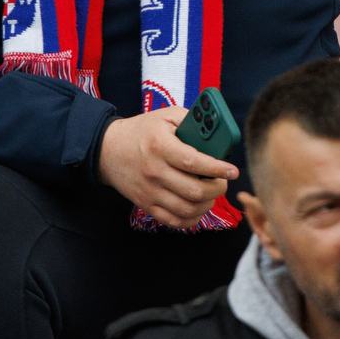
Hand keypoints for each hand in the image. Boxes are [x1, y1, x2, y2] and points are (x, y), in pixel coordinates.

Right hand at [98, 108, 237, 228]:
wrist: (107, 150)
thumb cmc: (141, 132)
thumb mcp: (165, 116)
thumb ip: (192, 120)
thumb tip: (218, 132)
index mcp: (159, 146)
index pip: (193, 162)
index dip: (217, 168)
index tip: (232, 170)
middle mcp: (154, 171)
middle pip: (195, 191)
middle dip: (217, 188)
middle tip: (222, 181)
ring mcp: (149, 191)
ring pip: (188, 209)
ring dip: (207, 204)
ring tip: (210, 193)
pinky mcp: (146, 205)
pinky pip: (175, 221)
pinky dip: (192, 218)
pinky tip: (197, 206)